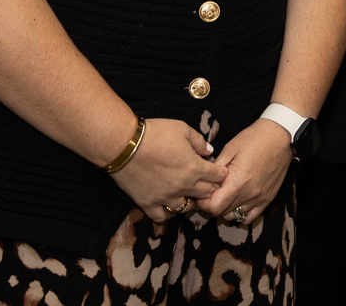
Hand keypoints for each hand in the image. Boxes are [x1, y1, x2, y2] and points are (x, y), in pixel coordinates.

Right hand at [110, 117, 226, 222]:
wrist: (124, 144)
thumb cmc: (155, 133)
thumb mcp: (182, 129)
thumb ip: (199, 141)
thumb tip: (209, 151)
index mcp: (195, 168)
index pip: (218, 177)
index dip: (221, 173)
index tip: (218, 170)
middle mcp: (183, 186)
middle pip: (206, 194)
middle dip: (210, 187)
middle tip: (206, 182)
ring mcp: (166, 197)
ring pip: (187, 208)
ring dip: (191, 201)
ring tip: (189, 194)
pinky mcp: (148, 203)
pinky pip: (162, 217)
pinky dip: (168, 214)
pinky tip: (168, 206)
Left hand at [197, 119, 293, 225]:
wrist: (280, 136)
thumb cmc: (255, 139)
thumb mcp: (230, 149)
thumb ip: (215, 168)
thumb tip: (205, 180)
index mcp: (238, 181)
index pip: (214, 207)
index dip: (204, 203)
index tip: (202, 193)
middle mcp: (250, 194)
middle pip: (222, 213)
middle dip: (212, 205)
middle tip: (211, 192)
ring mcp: (260, 198)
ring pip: (234, 217)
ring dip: (226, 209)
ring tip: (225, 195)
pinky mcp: (268, 199)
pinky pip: (250, 217)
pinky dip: (240, 213)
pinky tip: (238, 201)